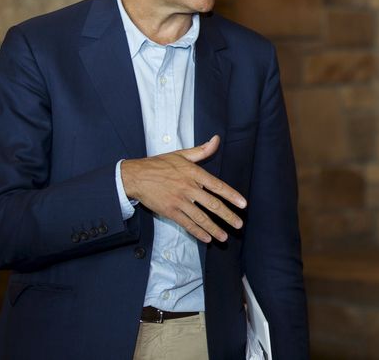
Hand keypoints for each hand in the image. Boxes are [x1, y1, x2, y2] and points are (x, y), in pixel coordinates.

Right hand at [120, 135, 246, 242]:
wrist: (136, 176)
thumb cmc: (159, 164)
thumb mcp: (181, 154)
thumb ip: (202, 150)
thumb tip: (216, 139)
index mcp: (193, 173)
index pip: (217, 186)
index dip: (231, 195)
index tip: (243, 204)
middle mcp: (188, 188)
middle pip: (212, 204)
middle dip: (227, 216)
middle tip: (239, 224)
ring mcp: (179, 201)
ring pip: (200, 217)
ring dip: (214, 228)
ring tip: (225, 237)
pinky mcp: (169, 211)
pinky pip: (186, 223)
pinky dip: (197, 232)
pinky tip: (207, 238)